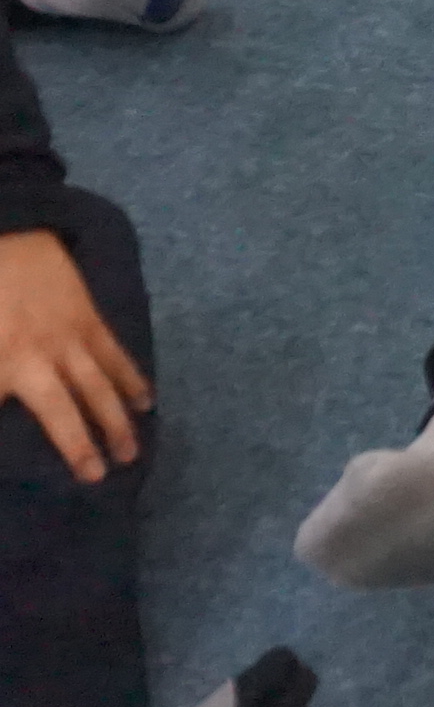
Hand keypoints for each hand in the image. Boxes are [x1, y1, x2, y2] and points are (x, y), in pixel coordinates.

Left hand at [0, 230, 150, 483]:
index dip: (41, 443)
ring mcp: (69, 338)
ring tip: (134, 451)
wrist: (10, 231)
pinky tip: (146, 401)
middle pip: (65, 409)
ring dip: (117, 420)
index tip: (60, 472)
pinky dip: (132, 379)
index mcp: (2, 362)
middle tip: (103, 474)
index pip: (14, 409)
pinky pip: (115, 355)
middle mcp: (37, 356)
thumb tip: (0, 398)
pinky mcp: (90, 320)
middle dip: (83, 443)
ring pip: (98, 386)